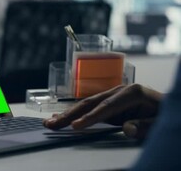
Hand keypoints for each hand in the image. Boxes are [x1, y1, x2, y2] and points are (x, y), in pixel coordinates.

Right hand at [43, 84, 162, 138]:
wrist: (169, 108)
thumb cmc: (165, 114)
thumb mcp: (159, 122)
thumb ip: (144, 126)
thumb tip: (126, 128)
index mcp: (132, 92)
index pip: (106, 107)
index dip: (90, 117)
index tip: (76, 127)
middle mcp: (119, 90)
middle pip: (90, 103)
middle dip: (70, 114)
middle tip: (53, 123)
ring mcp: (112, 96)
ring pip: (86, 105)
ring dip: (68, 114)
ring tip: (50, 121)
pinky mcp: (109, 104)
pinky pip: (89, 109)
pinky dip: (75, 114)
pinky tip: (61, 117)